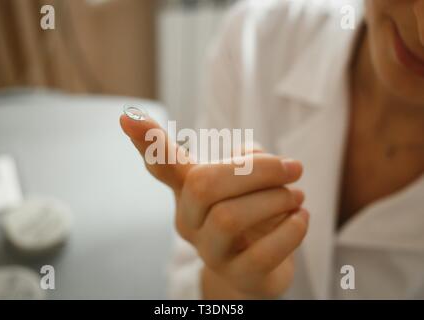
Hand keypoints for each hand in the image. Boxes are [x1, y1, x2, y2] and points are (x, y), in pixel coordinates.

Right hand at [120, 110, 308, 298]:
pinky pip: (261, 253)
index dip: (148, 142)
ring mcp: (211, 252)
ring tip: (297, 196)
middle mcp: (190, 221)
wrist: (257, 268)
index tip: (128, 116)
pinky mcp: (239, 276)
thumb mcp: (246, 180)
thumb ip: (247, 160)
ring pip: (229, 217)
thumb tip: (252, 157)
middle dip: (257, 171)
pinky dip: (291, 230)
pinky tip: (301, 218)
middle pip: (203, 185)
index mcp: (188, 191)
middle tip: (294, 167)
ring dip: (275, 199)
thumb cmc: (250, 212)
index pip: (162, 165)